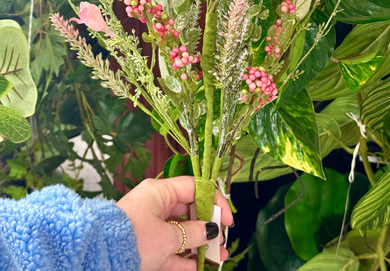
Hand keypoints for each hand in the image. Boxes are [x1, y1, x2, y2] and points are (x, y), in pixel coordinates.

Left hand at [117, 175, 233, 270]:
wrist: (99, 259)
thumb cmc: (134, 239)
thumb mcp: (168, 237)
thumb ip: (193, 232)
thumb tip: (211, 230)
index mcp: (160, 191)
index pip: (194, 188)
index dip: (215, 201)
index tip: (227, 220)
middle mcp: (155, 204)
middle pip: (189, 210)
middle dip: (208, 226)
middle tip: (223, 241)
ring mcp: (150, 226)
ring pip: (181, 232)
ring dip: (200, 245)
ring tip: (219, 257)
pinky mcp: (145, 246)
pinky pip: (170, 249)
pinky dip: (184, 258)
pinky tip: (200, 267)